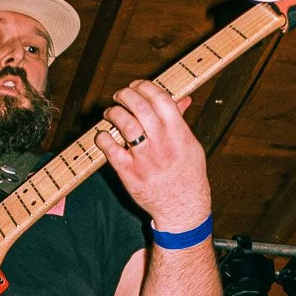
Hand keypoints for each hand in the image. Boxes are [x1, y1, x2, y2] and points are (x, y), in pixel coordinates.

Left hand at [97, 79, 210, 233]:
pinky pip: (110, 148)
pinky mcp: (129, 172)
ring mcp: (145, 159)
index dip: (145, 87)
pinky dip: (104, 137)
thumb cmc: (188, 176)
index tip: (137, 86)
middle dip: (126, 95)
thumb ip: (182, 122)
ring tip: (111, 112)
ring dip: (114, 112)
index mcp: (179, 134)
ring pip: (124, 123)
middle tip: (120, 96)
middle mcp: (162, 144)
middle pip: (140, 106)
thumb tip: (182, 99)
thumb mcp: (191, 147)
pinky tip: (104, 135)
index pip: (161, 99)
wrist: (183, 209)